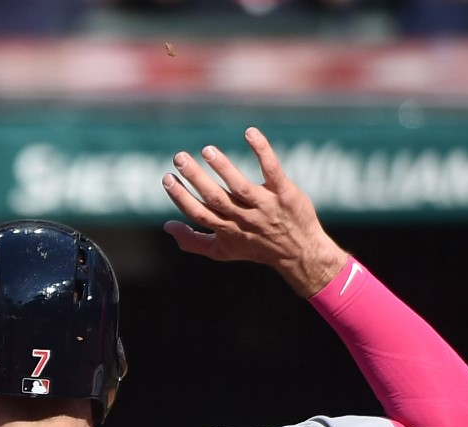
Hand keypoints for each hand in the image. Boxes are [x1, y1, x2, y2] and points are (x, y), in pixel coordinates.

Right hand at [160, 127, 348, 297]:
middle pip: (214, 197)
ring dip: (223, 167)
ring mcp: (264, 205)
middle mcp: (243, 217)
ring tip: (207, 150)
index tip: (167, 178)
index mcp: (225, 229)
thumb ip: (192, 241)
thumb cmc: (256, 248)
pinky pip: (271, 170)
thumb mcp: (221, 251)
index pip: (198, 212)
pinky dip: (262, 151)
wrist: (300, 252)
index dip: (181, 196)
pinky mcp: (284, 193)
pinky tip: (250, 133)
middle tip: (179, 157)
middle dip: (195, 178)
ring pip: (240, 186)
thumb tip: (167, 226)